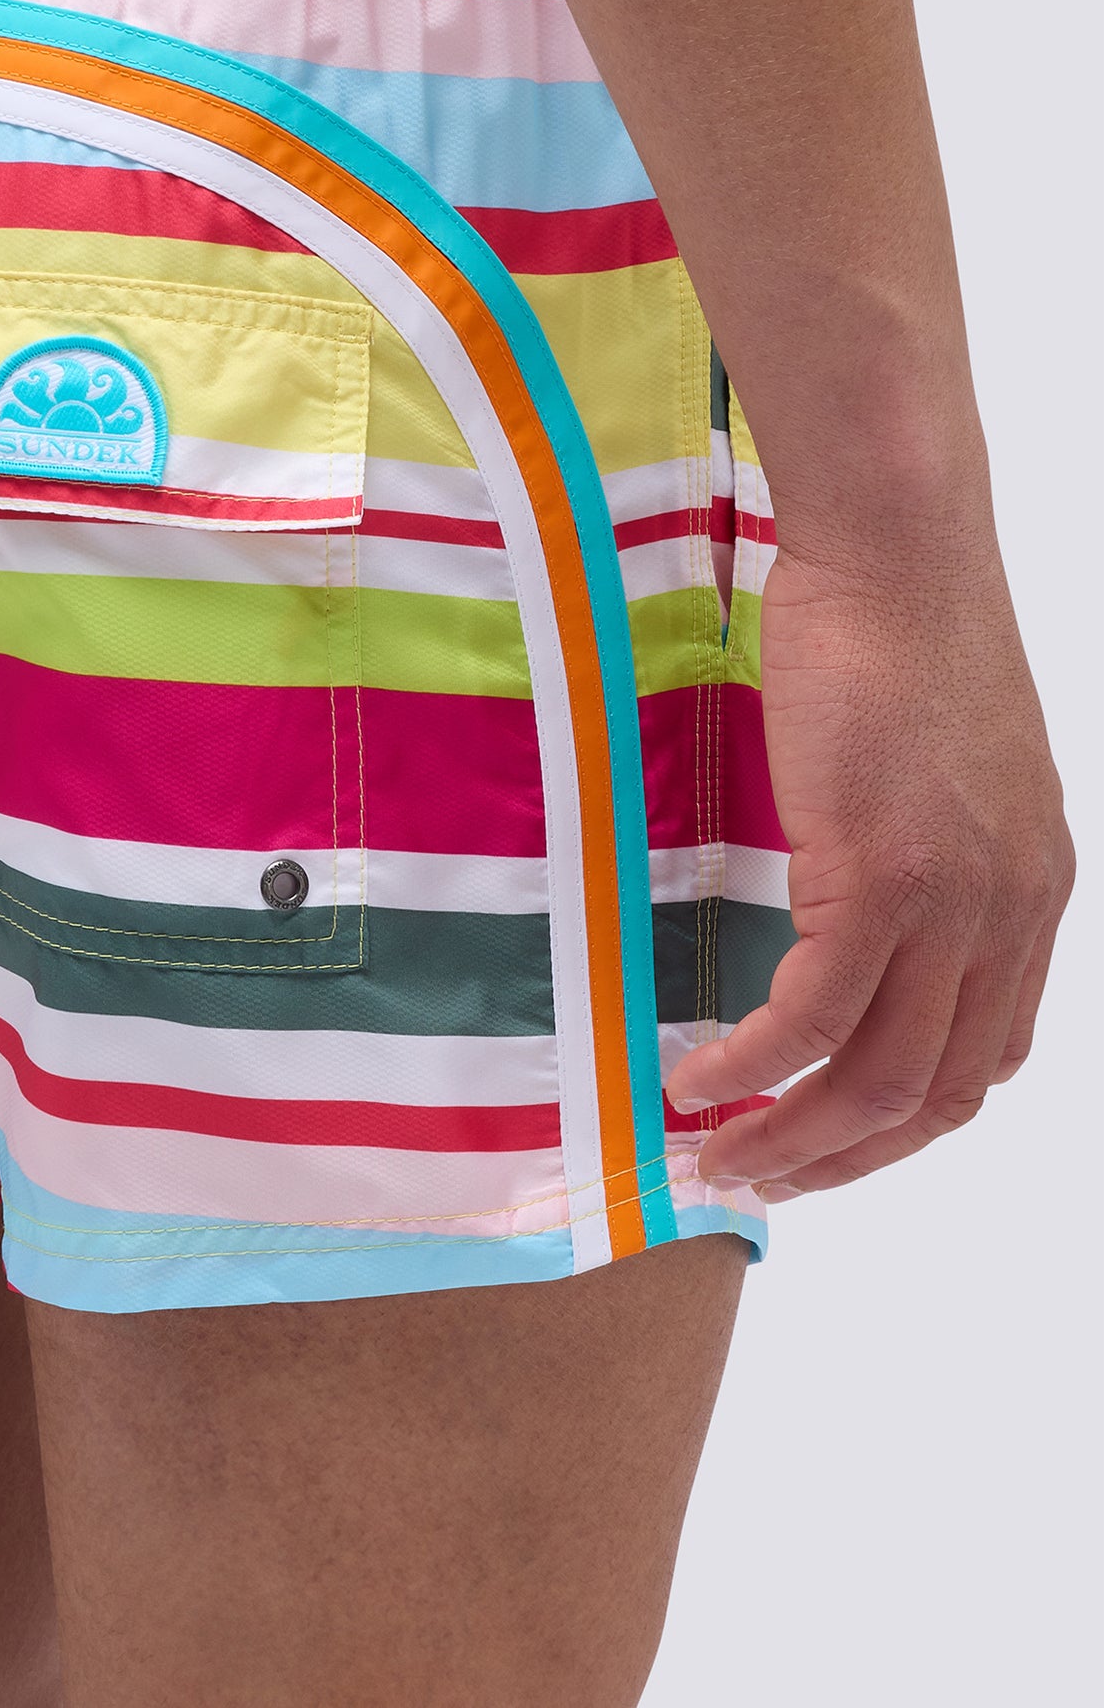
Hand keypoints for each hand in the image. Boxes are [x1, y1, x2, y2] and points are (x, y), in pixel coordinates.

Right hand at [664, 540, 1071, 1196]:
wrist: (899, 551)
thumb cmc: (901, 629)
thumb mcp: (945, 767)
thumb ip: (929, 851)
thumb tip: (858, 897)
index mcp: (1033, 895)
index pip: (986, 1057)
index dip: (903, 1122)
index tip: (826, 1140)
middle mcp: (1012, 915)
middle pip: (940, 1095)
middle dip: (844, 1158)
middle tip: (760, 1179)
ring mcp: (954, 902)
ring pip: (880, 1077)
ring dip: (793, 1138)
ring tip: (717, 1155)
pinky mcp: (882, 873)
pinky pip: (813, 1015)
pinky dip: (752, 1065)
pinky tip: (698, 1077)